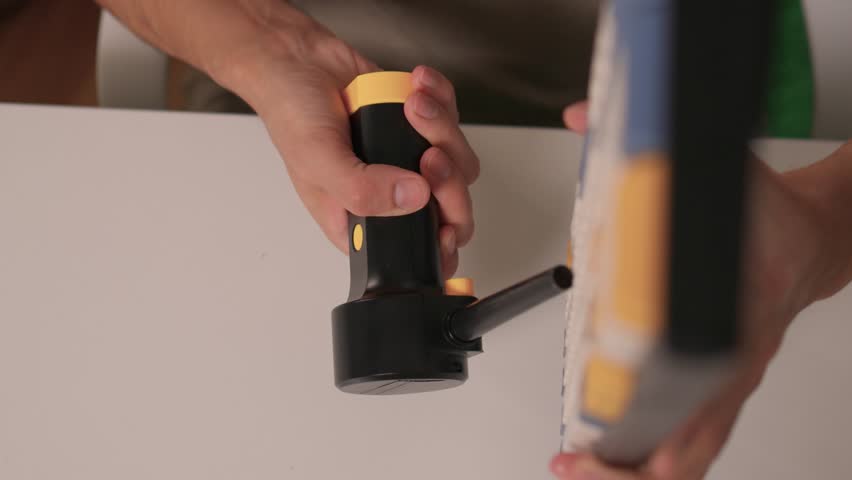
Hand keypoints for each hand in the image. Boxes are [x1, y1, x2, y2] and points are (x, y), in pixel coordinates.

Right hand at [219, 14, 477, 277]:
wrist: (298, 61)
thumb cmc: (294, 116)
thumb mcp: (318, 161)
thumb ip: (363, 189)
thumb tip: (415, 196)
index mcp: (363, 220)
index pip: (414, 250)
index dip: (439, 248)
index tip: (445, 227)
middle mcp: (390, 194)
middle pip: (449, 209)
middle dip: (449, 181)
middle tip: (430, 154)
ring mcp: (409, 160)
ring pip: (458, 162)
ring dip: (442, 128)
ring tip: (414, 104)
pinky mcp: (420, 126)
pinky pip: (452, 119)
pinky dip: (441, 98)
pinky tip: (416, 86)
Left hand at [552, 102, 849, 478]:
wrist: (814, 239)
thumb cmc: (770, 221)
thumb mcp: (717, 179)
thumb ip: (647, 151)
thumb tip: (582, 120)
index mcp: (729, 334)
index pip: (685, 405)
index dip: (638, 434)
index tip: (588, 442)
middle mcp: (726, 372)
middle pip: (683, 455)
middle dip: (622, 473)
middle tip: (570, 466)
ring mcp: (724, 386)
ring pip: (686, 458)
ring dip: (632, 472)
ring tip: (579, 469)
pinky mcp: (719, 387)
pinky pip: (687, 439)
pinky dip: (648, 455)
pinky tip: (610, 451)